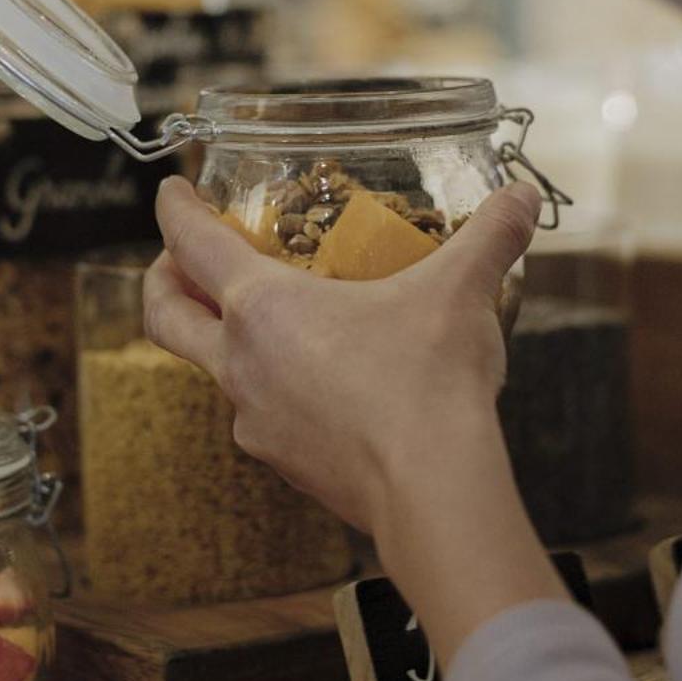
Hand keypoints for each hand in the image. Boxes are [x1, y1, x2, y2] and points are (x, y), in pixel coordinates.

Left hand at [143, 177, 540, 541]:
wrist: (433, 490)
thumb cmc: (429, 384)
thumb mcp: (461, 291)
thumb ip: (490, 236)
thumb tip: (520, 198)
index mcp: (263, 308)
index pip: (191, 244)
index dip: (175, 209)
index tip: (172, 190)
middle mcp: (242, 364)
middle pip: (166, 318)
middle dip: (162, 283)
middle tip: (179, 261)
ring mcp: (256, 421)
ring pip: (216, 370)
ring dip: (228, 340)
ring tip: (276, 321)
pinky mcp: (284, 463)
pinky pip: (261, 414)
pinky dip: (274, 388)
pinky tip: (320, 382)